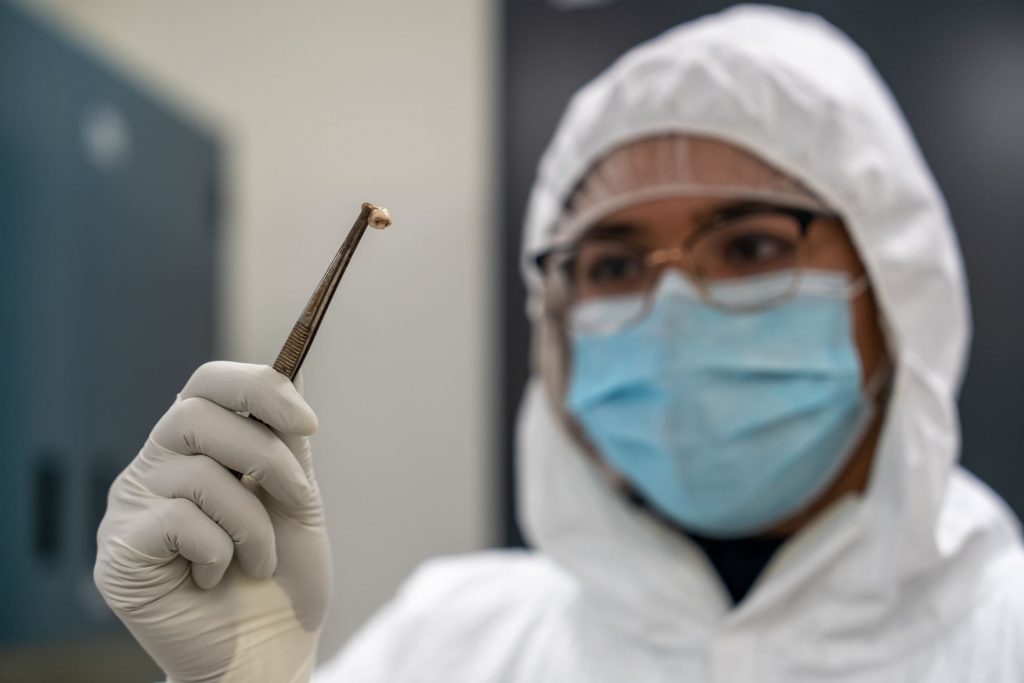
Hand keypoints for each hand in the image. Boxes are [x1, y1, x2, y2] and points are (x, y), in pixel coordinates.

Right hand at [94, 361, 331, 682]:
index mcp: (197, 444)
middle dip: (266, 455)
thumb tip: (292, 370)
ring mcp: (131, 505)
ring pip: (198, 473)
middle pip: (195, 413)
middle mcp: (156, 466)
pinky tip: (215, 578)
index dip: (257, 388)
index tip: (309, 422)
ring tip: (259, 558)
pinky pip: (178, 522)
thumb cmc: (281, 574)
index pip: (207, 383)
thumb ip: (286, 440)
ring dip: (253, 521)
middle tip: (298, 498)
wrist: (268, 648)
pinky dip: (219, 552)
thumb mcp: (294, 498)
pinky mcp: (119, 550)